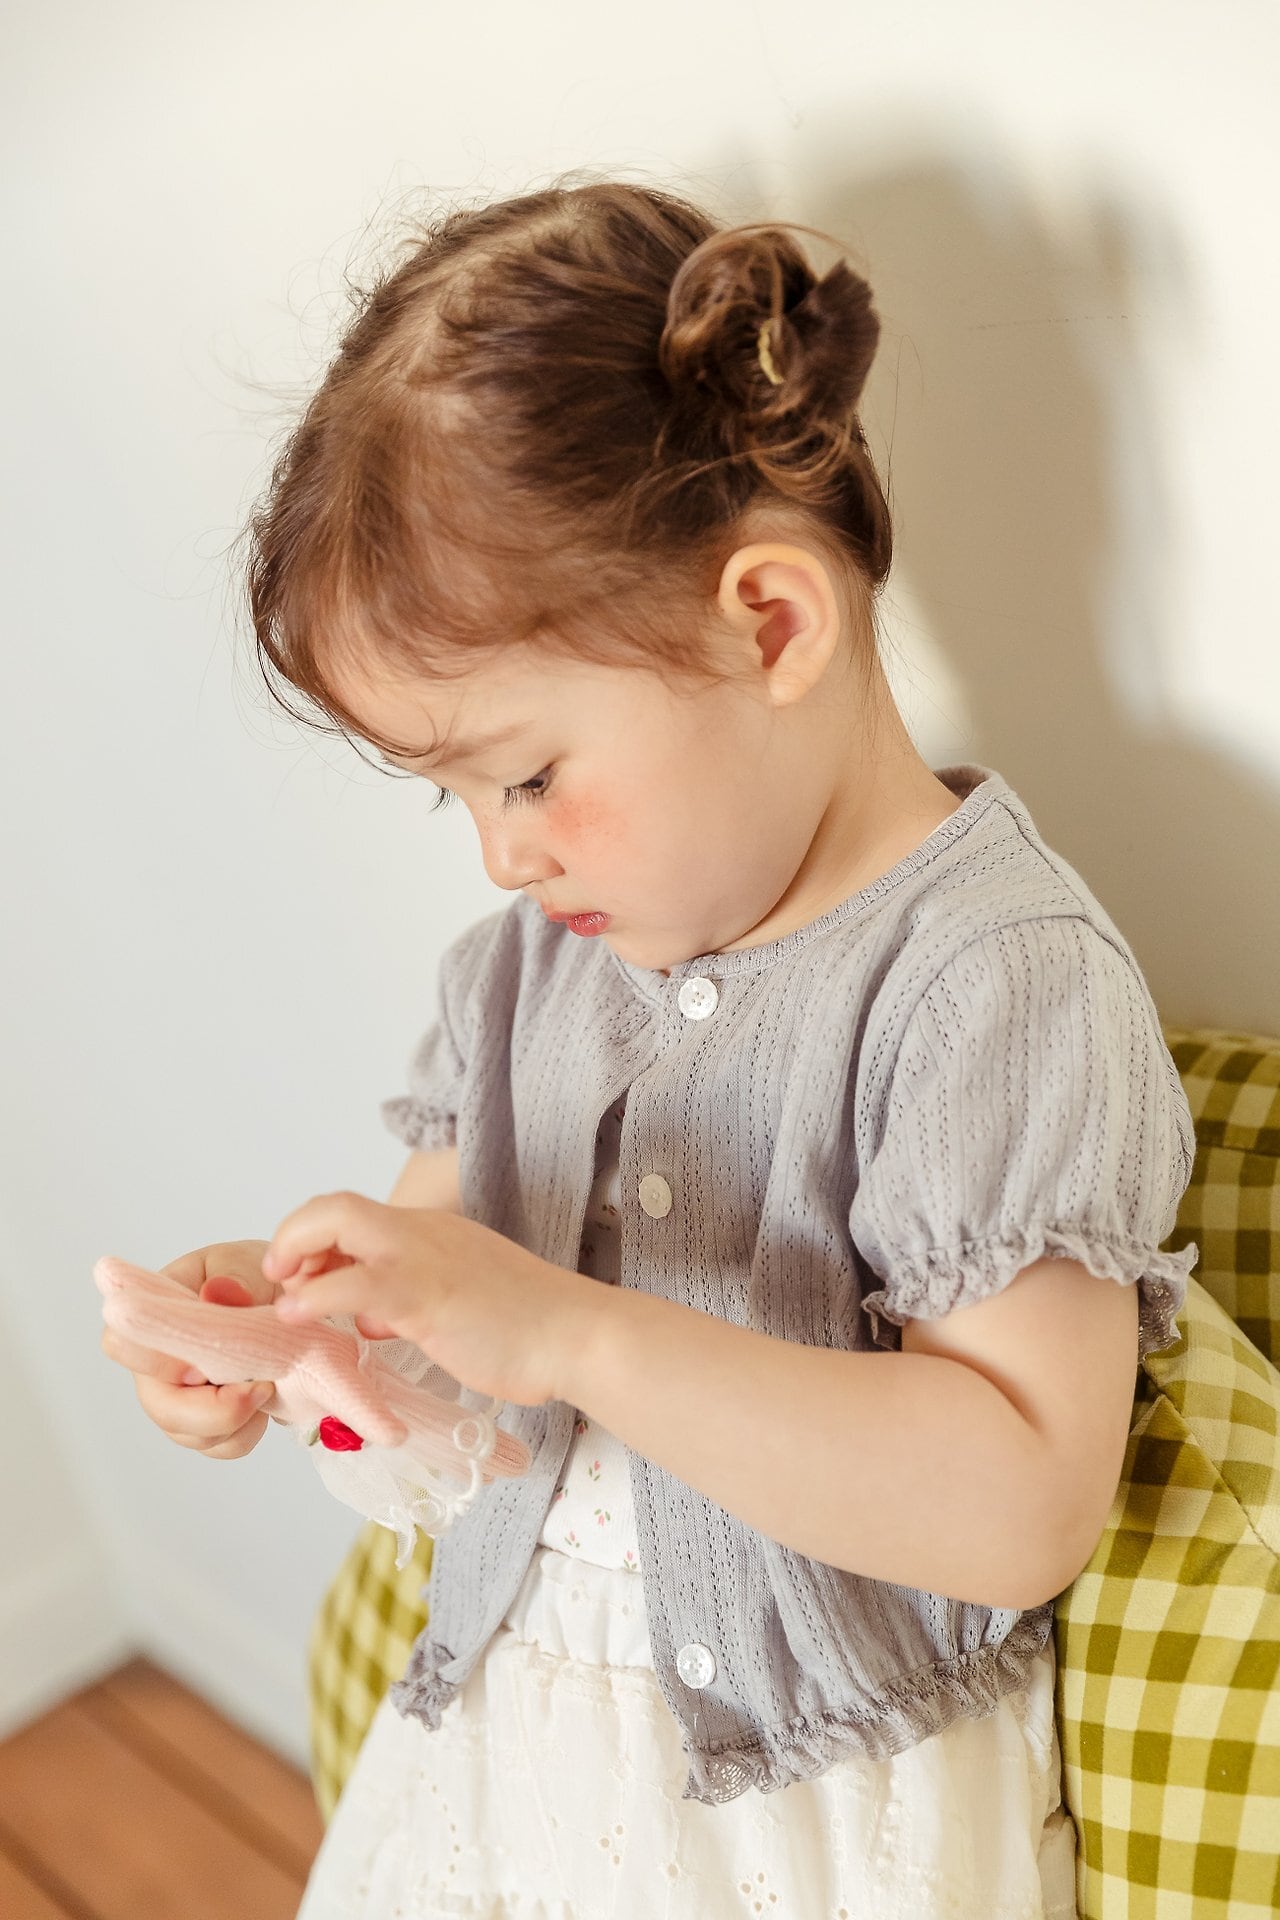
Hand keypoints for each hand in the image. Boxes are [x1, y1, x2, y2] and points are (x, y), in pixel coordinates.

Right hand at [99, 1237, 338, 1459]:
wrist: (291, 1306)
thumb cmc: (256, 1275)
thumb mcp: (250, 1262)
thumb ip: (237, 1277)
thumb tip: (218, 1293)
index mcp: (155, 1312)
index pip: (121, 1343)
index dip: (159, 1362)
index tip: (205, 1363)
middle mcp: (158, 1360)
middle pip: (157, 1405)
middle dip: (209, 1409)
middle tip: (260, 1386)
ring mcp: (180, 1395)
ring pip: (188, 1433)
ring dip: (235, 1419)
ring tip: (269, 1383)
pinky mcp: (208, 1421)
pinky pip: (220, 1446)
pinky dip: (247, 1431)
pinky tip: (267, 1403)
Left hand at [263, 1194, 600, 1407]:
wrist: (575, 1334)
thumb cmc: (524, 1325)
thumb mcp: (455, 1300)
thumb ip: (408, 1302)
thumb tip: (368, 1316)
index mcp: (429, 1232)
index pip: (354, 1215)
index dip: (315, 1239)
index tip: (303, 1278)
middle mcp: (420, 1233)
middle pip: (336, 1206)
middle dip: (294, 1235)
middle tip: (281, 1276)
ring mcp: (422, 1259)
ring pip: (337, 1223)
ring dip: (294, 1253)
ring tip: (285, 1297)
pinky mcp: (426, 1296)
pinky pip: (355, 1284)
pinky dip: (314, 1296)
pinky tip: (298, 1316)